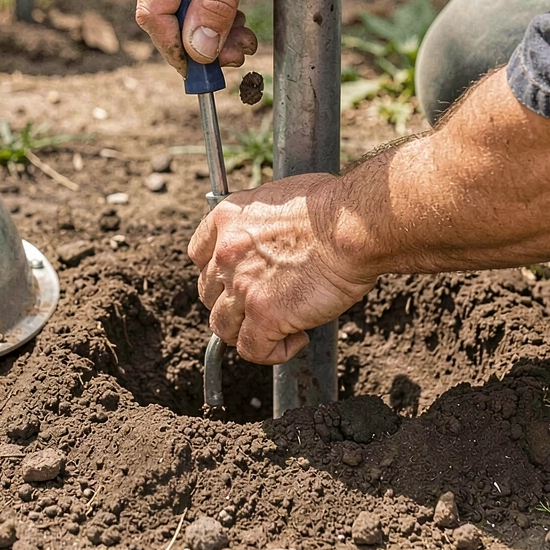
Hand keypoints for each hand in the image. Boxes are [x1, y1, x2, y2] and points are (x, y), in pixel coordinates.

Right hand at [135, 0, 273, 71]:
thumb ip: (217, 3)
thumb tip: (197, 49)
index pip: (153, 13)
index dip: (175, 48)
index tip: (203, 73)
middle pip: (167, 13)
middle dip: (200, 42)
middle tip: (238, 57)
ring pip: (183, 7)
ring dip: (212, 31)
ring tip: (246, 41)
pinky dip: (216, 12)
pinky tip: (239, 20)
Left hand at [189, 173, 379, 363]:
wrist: (351, 227)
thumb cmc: (333, 208)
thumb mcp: (280, 198)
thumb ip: (262, 222)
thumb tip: (270, 242)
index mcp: (228, 218)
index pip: (199, 255)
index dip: (218, 273)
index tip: (237, 280)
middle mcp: (226, 253)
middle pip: (209, 294)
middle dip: (234, 303)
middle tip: (266, 303)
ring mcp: (241, 287)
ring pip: (223, 327)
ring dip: (248, 331)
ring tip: (280, 326)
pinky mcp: (263, 315)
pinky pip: (252, 350)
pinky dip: (272, 352)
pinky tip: (297, 338)